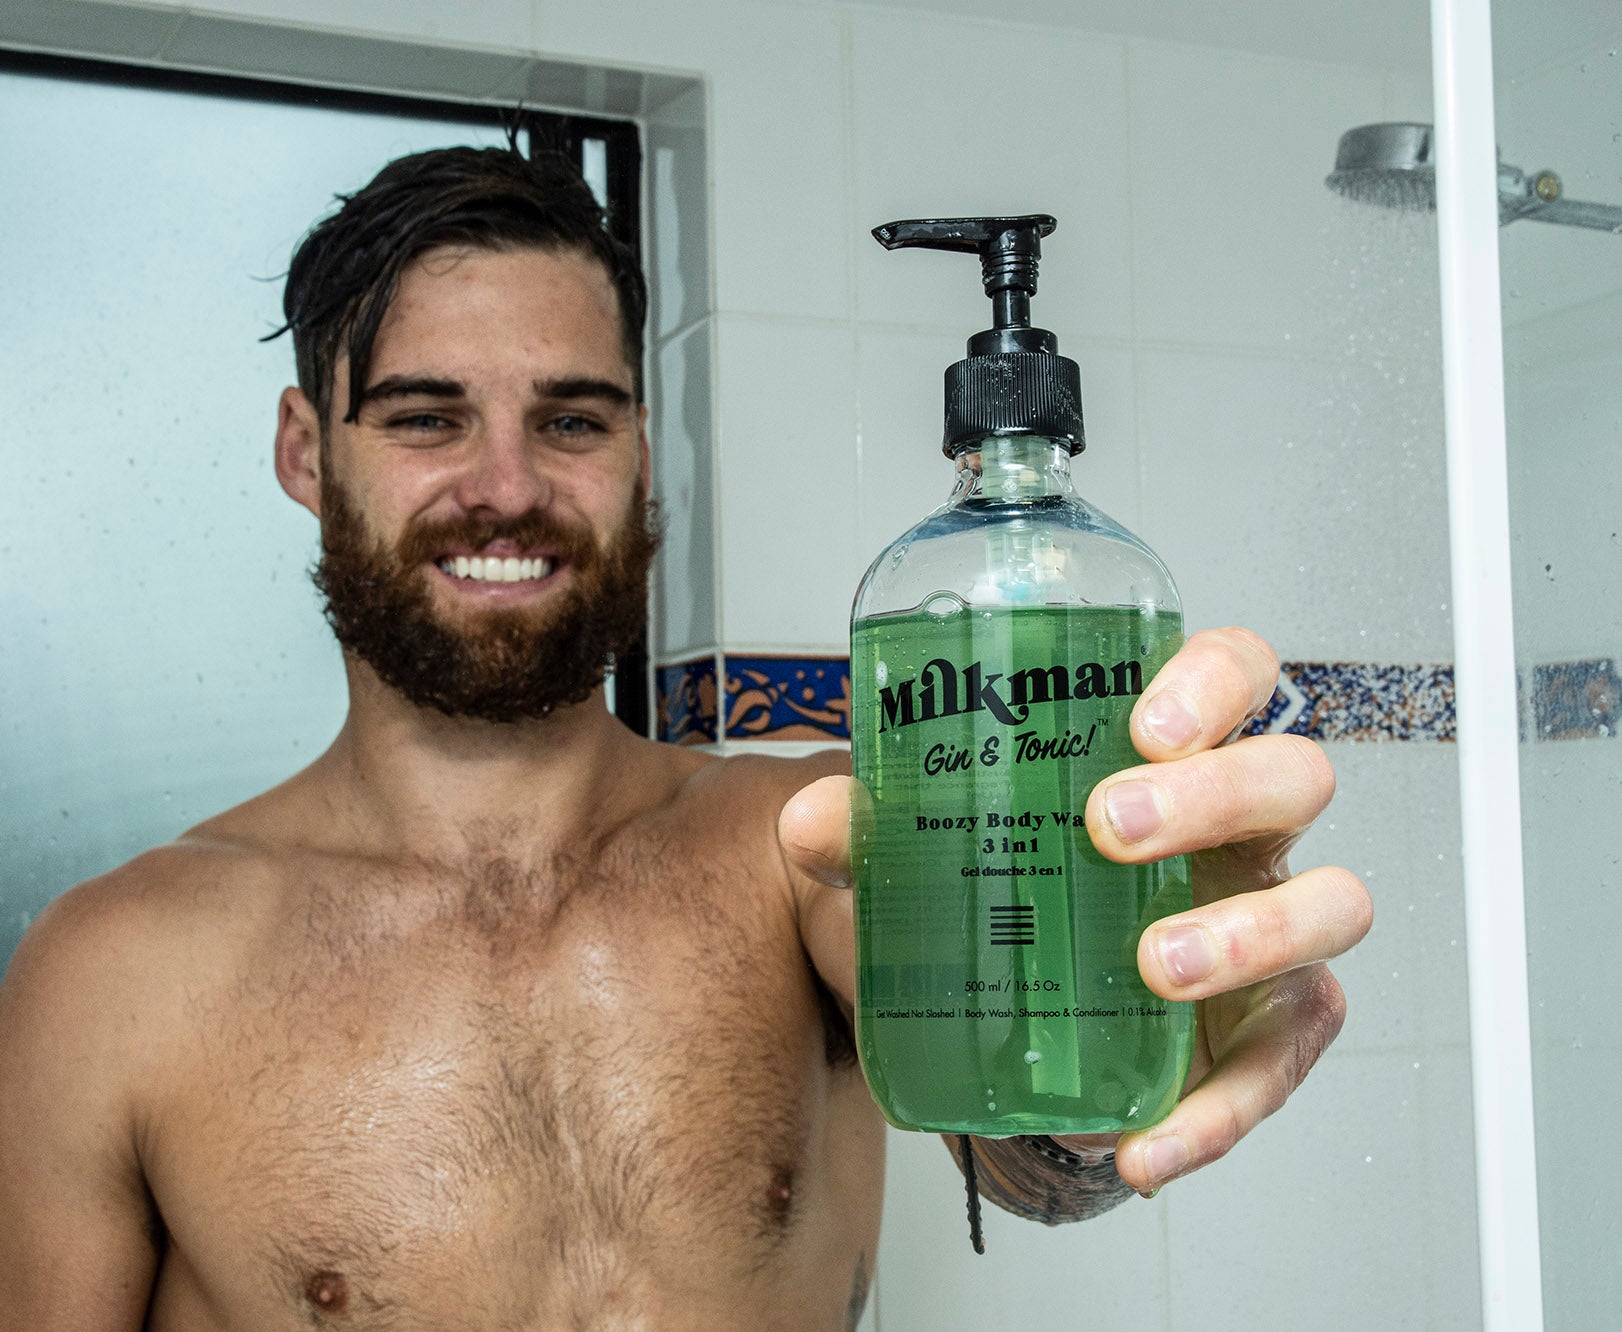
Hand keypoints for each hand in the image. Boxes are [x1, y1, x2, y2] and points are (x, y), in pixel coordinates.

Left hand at [778, 626, 1371, 1195]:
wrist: (1019, 1030)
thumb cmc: (1000, 900)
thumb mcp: (928, 861)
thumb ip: (871, 835)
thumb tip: (812, 823)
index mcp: (1172, 758)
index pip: (1238, 674)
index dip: (1215, 680)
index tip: (1144, 720)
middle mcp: (1240, 831)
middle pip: (1292, 775)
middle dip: (1216, 794)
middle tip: (1111, 829)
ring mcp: (1269, 927)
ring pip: (1329, 905)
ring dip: (1249, 933)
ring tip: (1154, 964)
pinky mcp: (1268, 1032)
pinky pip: (1281, 1065)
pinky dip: (1217, 1110)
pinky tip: (1141, 1142)